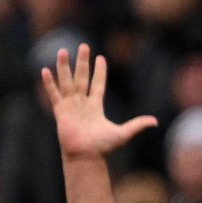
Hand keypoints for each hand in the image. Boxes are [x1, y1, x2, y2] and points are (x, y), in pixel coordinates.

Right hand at [42, 46, 157, 159]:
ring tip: (63, 51)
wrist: (86, 156)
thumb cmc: (103, 147)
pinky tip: (45, 70)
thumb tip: (155, 121)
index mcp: (96, 106)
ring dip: (64, 66)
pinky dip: (49, 83)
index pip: (97, 84)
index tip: (100, 58)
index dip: (99, 71)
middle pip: (82, 77)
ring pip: (67, 81)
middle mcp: (82, 103)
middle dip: (82, 62)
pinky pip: (54, 94)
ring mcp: (70, 106)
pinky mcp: (60, 111)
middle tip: (83, 46)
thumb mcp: (123, 133)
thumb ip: (137, 125)